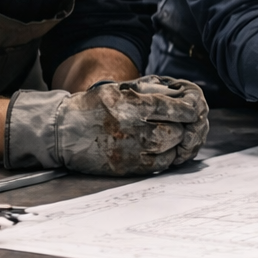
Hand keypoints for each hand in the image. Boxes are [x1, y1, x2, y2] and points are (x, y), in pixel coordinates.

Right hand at [5, 75, 208, 175]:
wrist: (63, 133)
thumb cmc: (93, 107)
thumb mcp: (121, 88)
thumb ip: (152, 90)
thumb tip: (182, 94)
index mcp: (137, 107)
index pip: (182, 109)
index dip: (194, 107)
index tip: (194, 106)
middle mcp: (139, 131)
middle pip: (181, 131)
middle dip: (187, 124)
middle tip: (187, 120)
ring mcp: (136, 153)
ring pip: (176, 149)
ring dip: (181, 140)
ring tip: (178, 133)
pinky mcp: (132, 168)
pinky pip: (164, 164)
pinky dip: (171, 155)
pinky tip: (168, 147)